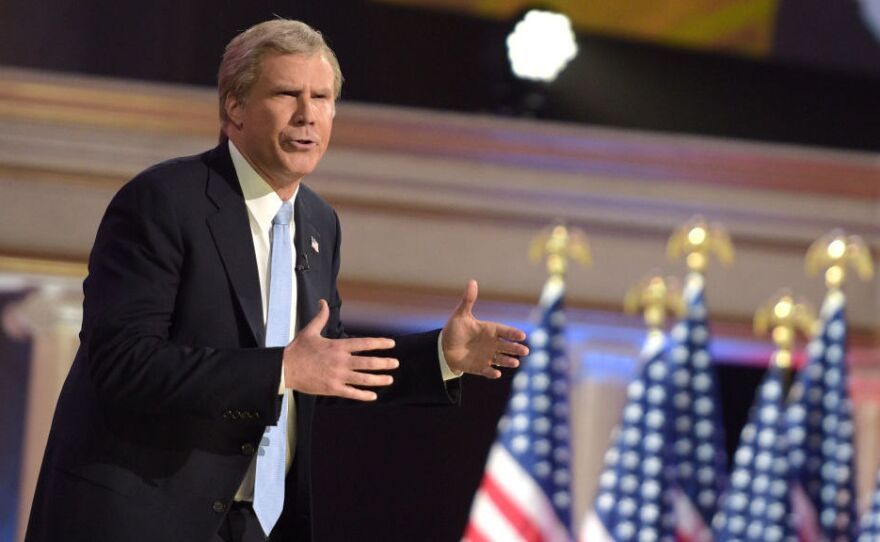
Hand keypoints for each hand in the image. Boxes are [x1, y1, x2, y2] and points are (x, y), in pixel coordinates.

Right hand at [283, 300, 398, 400]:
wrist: (284, 368)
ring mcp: (337, 376)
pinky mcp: (332, 388)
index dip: (380, 343)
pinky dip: (363, 395)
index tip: (392, 344)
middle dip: (384, 363)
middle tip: (395, 363)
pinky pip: (351, 393)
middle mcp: (340, 361)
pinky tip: (373, 396)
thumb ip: (320, 317)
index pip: (364, 343)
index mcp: (337, 346)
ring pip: (363, 379)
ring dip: (378, 380)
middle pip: (368, 362)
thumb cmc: (298, 349)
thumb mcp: (310, 330)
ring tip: (390, 379)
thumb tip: (323, 301)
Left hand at [441, 280, 528, 378]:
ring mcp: (487, 356)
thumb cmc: (455, 330)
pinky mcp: (479, 367)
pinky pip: (487, 370)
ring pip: (501, 359)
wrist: (444, 348)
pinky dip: (492, 372)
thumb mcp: (461, 315)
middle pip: (507, 346)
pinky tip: (497, 374)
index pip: (504, 331)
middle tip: (525, 351)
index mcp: (489, 330)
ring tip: (515, 363)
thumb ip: (468, 300)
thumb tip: (472, 281)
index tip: (521, 335)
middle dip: (516, 349)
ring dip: (508, 361)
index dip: (512, 333)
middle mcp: (491, 344)